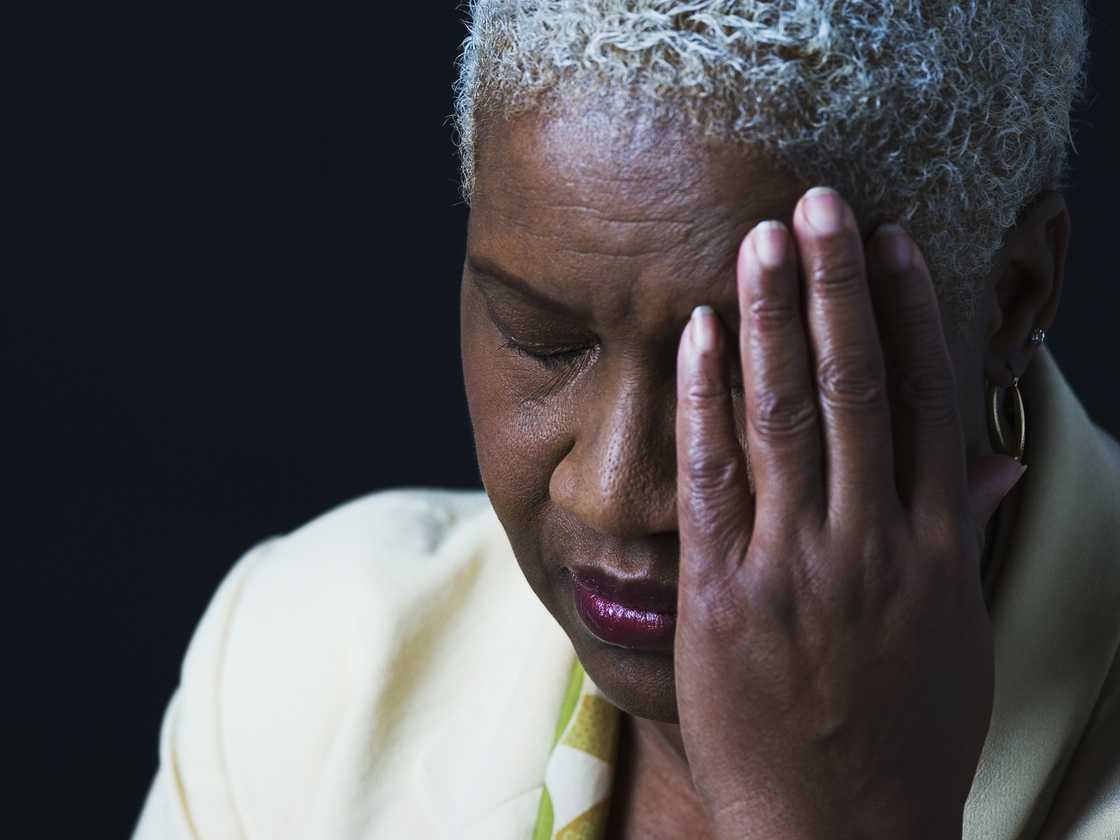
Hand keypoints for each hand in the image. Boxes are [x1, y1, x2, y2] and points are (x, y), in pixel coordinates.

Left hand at [672, 187, 1024, 838]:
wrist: (838, 831)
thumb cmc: (902, 733)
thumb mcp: (956, 634)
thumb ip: (962, 536)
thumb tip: (990, 461)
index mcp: (933, 545)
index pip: (926, 400)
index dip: (909, 312)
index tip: (890, 243)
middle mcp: (868, 540)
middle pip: (857, 386)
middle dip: (835, 285)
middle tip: (818, 202)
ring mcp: (794, 563)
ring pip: (786, 416)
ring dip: (770, 319)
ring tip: (759, 239)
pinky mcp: (722, 593)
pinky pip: (713, 478)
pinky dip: (706, 401)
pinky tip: (696, 336)